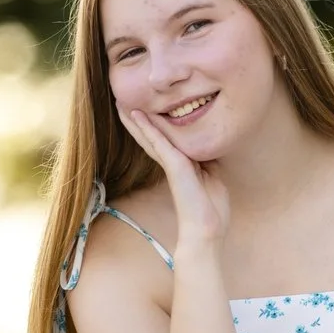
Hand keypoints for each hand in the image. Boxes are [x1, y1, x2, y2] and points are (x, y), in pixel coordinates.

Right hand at [118, 105, 227, 247]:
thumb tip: (211, 146)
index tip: (143, 110)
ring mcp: (172, 164)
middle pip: (150, 137)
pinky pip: (160, 142)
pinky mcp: (175, 166)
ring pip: (150, 136)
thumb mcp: (214, 176)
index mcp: (181, 165)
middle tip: (120, 103)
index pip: (163, 141)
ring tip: (120, 104)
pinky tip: (138, 115)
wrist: (207, 229)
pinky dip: (149, 128)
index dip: (151, 126)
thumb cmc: (211, 209)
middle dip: (136, 120)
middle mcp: (173, 163)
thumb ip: (208, 160)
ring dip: (135, 120)